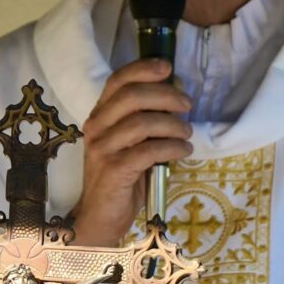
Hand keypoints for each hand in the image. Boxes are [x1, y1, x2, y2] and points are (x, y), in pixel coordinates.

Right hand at [69, 57, 190, 247]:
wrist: (100, 216)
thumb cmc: (121, 177)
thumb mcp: (133, 143)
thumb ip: (149, 118)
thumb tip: (177, 91)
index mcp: (100, 116)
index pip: (117, 80)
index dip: (143, 69)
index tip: (168, 68)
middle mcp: (96, 127)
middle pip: (132, 96)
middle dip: (166, 96)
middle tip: (187, 106)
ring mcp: (103, 148)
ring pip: (142, 122)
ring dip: (173, 125)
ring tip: (187, 134)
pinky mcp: (114, 170)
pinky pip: (149, 150)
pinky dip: (172, 147)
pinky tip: (183, 151)